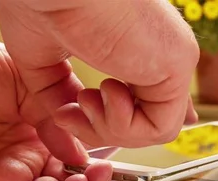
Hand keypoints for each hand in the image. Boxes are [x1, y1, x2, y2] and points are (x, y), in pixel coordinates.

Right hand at [0, 0, 199, 163]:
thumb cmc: (39, 4)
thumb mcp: (44, 67)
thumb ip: (65, 97)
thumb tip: (73, 129)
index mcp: (136, 47)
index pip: (152, 100)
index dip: (122, 122)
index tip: (83, 120)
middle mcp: (159, 52)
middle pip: (146, 123)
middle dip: (101, 132)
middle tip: (67, 115)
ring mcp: (172, 58)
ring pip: (155, 130)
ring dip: (108, 130)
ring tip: (83, 99)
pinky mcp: (178, 63)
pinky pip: (161, 128)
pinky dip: (124, 125)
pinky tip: (103, 91)